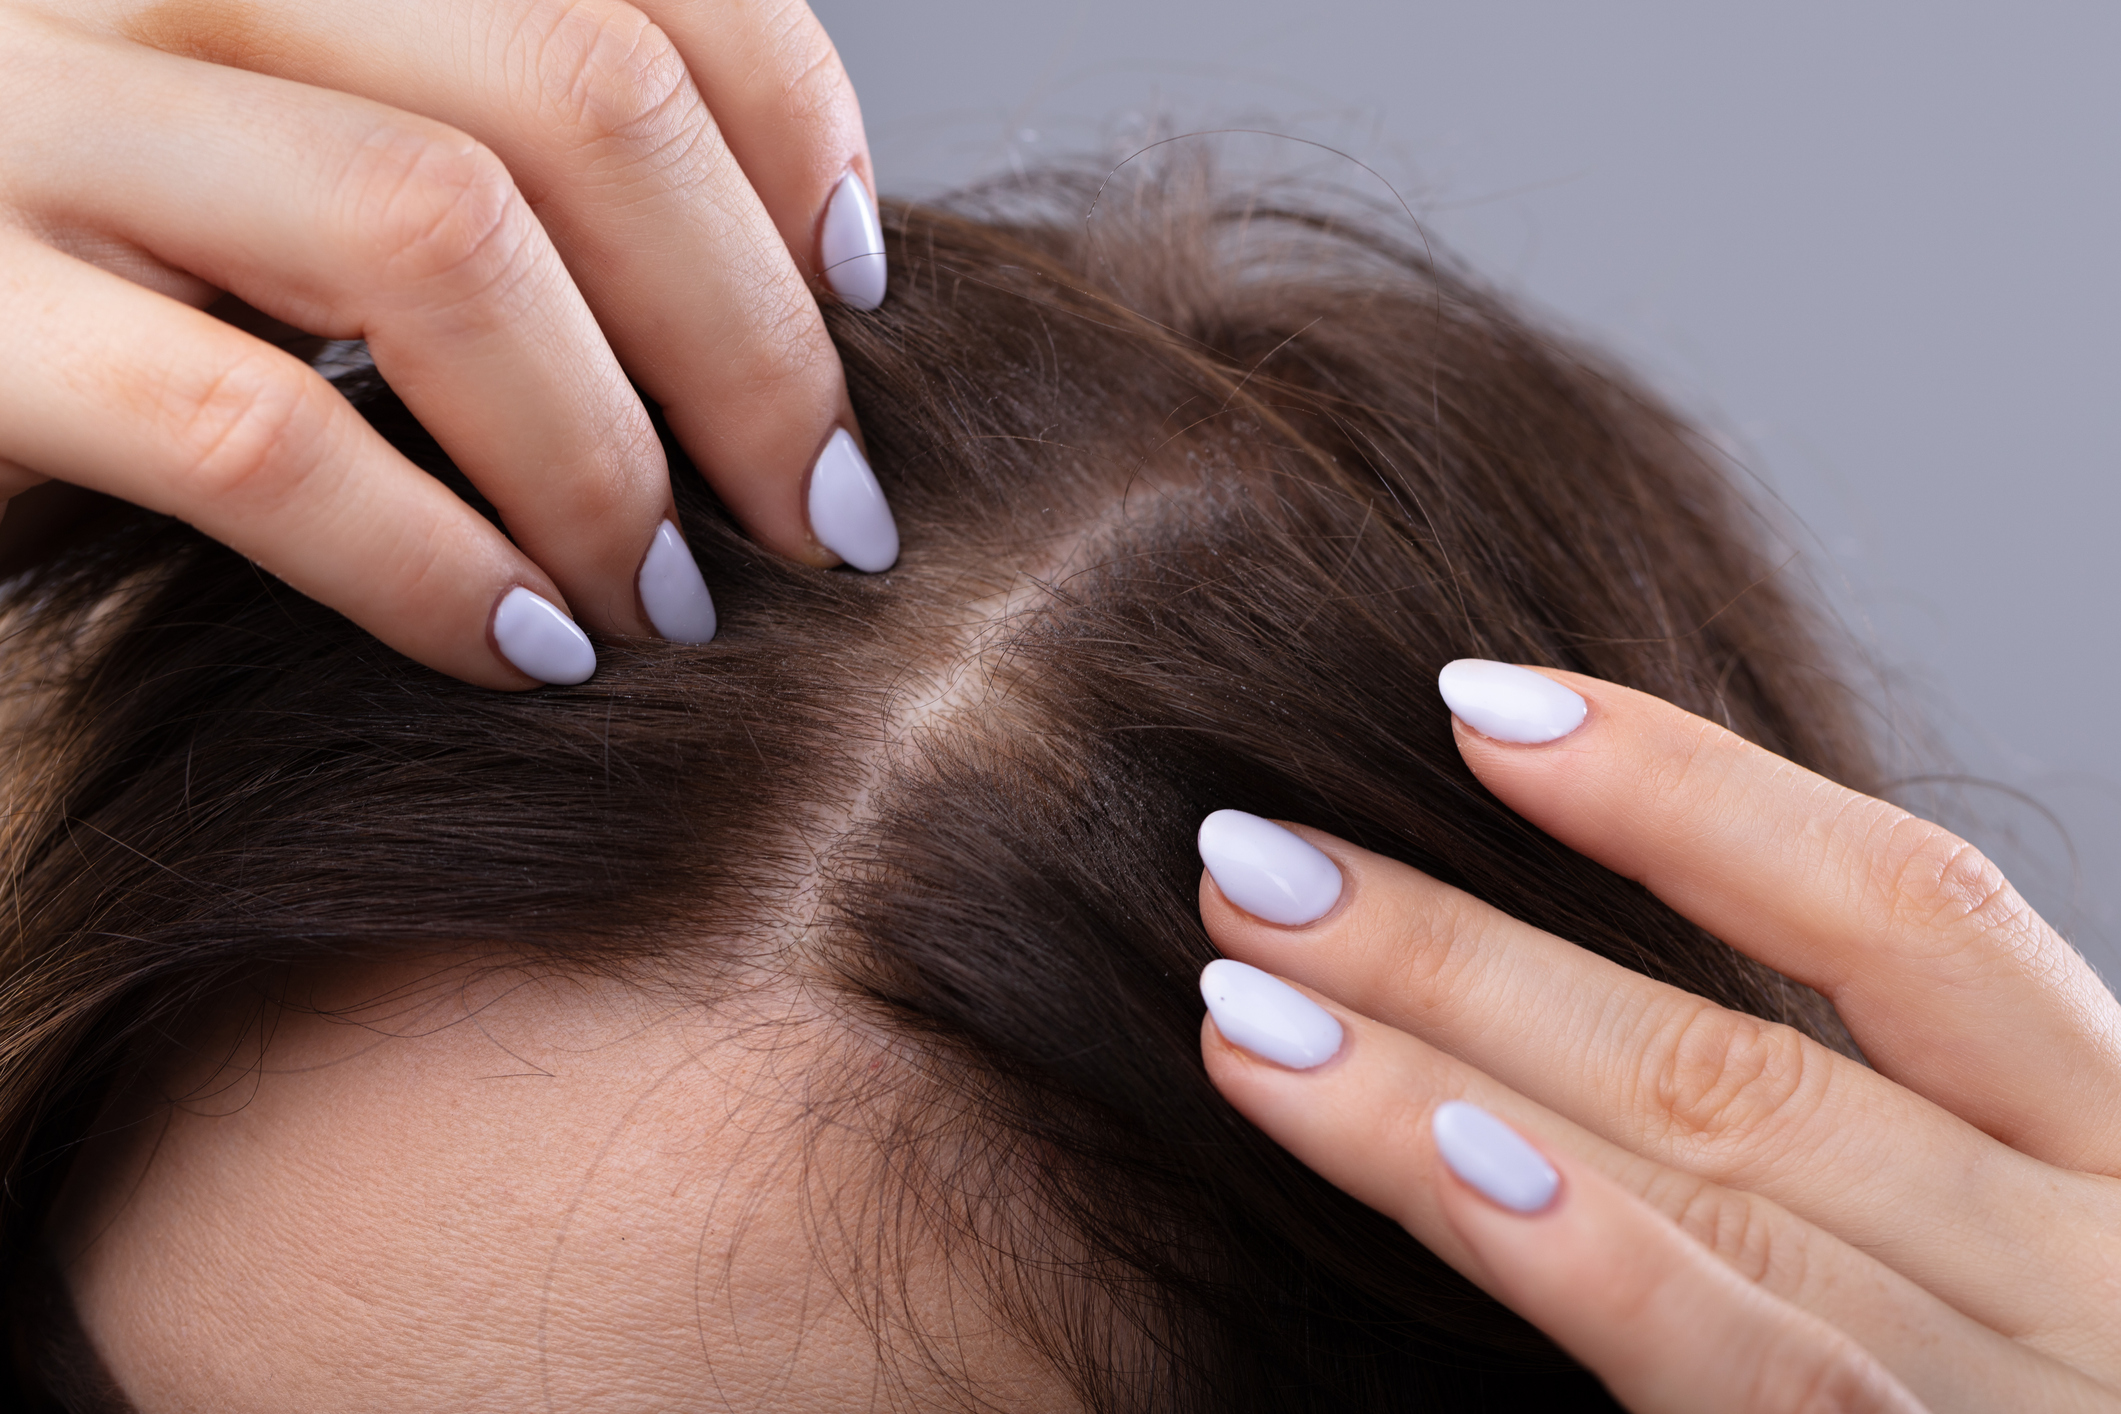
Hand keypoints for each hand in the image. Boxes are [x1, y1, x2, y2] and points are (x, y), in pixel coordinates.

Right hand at [0, 0, 895, 686]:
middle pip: (581, 87)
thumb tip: (791, 288)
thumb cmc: (97, 295)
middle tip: (822, 516)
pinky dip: (431, 562)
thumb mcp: (296, 187)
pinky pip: (257, 434)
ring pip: (441, 232)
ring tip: (669, 602)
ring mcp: (22, 112)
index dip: (796, 125)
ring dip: (611, 456)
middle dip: (751, 333)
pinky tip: (517, 649)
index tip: (868, 297)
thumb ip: (489, 176)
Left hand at [1194, 662, 2120, 1411]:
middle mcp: (2095, 1267)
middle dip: (1468, 947)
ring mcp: (2024, 1403)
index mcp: (2107, 1161)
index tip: (1472, 700)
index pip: (1908, 912)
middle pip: (1746, 1055)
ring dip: (1455, 1077)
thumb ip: (1834, 1145)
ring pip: (1724, 1191)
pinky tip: (1448, 1168)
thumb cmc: (2038, 1395)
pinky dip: (1601, 1264)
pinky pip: (1761, 1383)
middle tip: (1249, 855)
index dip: (1692, 789)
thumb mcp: (1994, 1255)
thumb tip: (1533, 1018)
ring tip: (1244, 996)